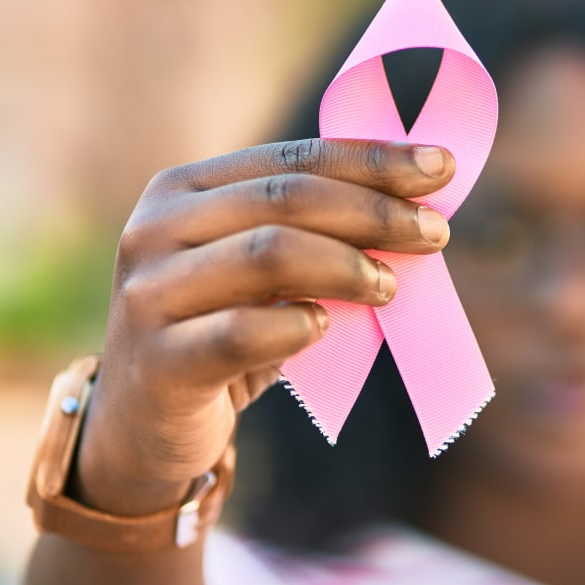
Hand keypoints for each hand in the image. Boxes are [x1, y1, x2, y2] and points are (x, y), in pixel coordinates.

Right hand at [74, 139, 455, 514]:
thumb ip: (318, 234)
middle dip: (375, 211)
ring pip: (267, 254)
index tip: (440, 167)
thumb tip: (421, 204)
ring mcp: (149, 295)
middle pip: (288, 199)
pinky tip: (325, 326)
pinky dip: (295, 325)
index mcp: (183, 190)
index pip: (294, 159)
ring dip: (347, 265)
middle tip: (436, 232)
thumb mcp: (266, 273)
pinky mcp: (158, 363)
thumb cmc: (225, 331)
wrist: (144, 424)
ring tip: (391, 286)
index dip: (373, 161)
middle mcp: (155, 230)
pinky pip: (240, 333)